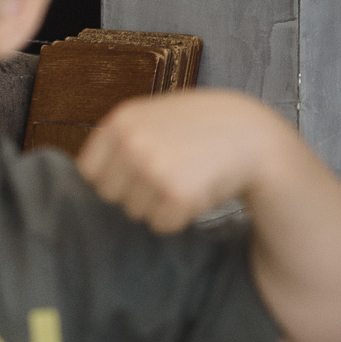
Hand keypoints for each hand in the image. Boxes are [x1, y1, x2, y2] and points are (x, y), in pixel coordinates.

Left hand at [76, 88, 291, 232]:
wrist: (254, 135)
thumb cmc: (200, 128)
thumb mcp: (154, 116)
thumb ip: (120, 139)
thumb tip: (85, 178)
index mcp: (120, 121)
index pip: (90, 173)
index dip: (115, 177)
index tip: (138, 171)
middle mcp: (131, 142)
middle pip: (111, 196)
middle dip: (137, 192)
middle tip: (171, 172)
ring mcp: (153, 168)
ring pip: (135, 213)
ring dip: (160, 204)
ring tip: (188, 176)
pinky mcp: (177, 194)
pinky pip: (162, 225)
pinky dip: (179, 217)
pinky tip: (200, 190)